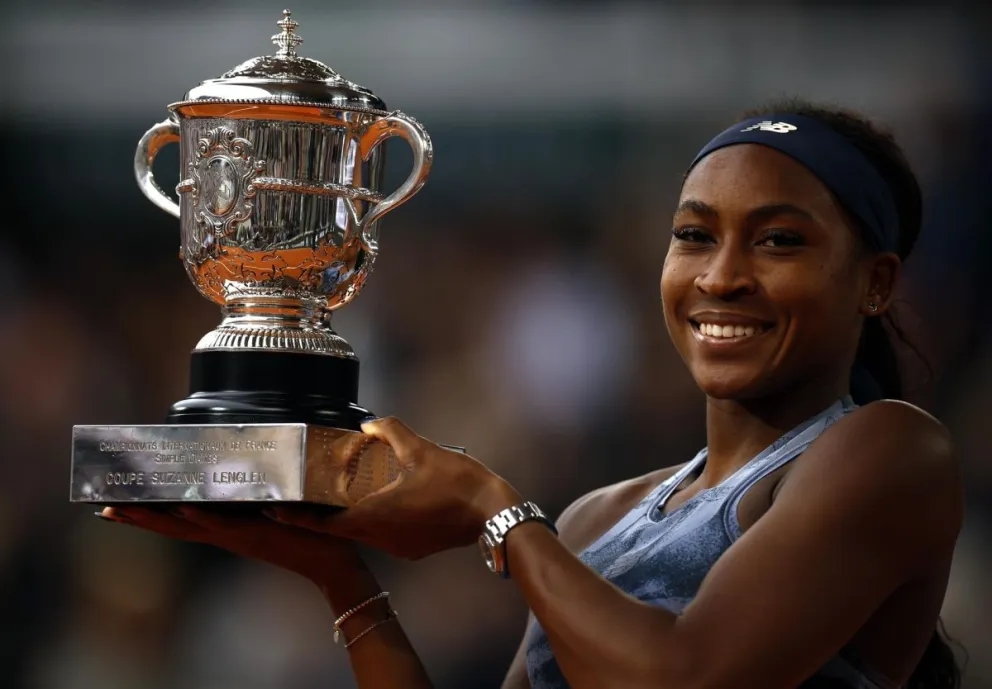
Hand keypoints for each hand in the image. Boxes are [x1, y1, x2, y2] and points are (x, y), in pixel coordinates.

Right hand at [98, 504, 364, 582]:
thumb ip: (253, 493)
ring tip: (127, 508)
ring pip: (187, 525)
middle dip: (138, 516)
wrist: (329, 558)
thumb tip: (242, 467)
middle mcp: (223, 532)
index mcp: (223, 526)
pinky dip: (202, 516)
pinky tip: (183, 506)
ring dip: (157, 517)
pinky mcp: (253, 533)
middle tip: (104, 508)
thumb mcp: (269, 508)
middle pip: (170, 525)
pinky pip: (222, 524)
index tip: (114, 506)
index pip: (177, 520)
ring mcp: (235, 534)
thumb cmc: (303, 530)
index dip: (146, 514)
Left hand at [268, 417, 522, 559]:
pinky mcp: (414, 548)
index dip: (298, 516)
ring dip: (348, 518)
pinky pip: (384, 535)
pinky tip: (380, 503)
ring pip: (363, 533)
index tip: (275, 509)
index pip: (325, 523)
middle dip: (319, 515)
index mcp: (377, 516)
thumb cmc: (458, 483)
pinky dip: (373, 520)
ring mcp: (399, 547)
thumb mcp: (422, 450)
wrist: (494, 514)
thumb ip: (392, 432)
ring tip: (335, 498)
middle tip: (300, 498)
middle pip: (340, 530)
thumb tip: (371, 424)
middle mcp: (383, 537)